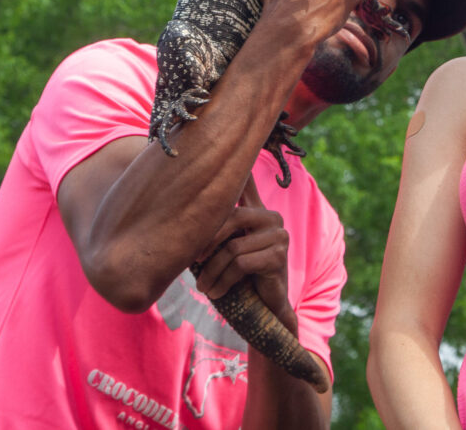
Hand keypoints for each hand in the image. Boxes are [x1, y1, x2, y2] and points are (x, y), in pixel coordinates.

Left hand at [194, 176, 297, 333]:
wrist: (263, 309)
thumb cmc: (238, 278)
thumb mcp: (225, 250)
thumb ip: (216, 229)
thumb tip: (186, 203)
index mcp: (257, 211)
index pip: (246, 185)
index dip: (237, 171)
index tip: (222, 156)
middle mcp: (272, 217)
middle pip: (230, 218)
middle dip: (207, 243)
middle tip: (193, 263)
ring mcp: (279, 235)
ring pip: (232, 247)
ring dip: (211, 272)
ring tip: (203, 288)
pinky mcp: (279, 256)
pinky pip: (241, 264)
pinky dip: (223, 281)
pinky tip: (216, 293)